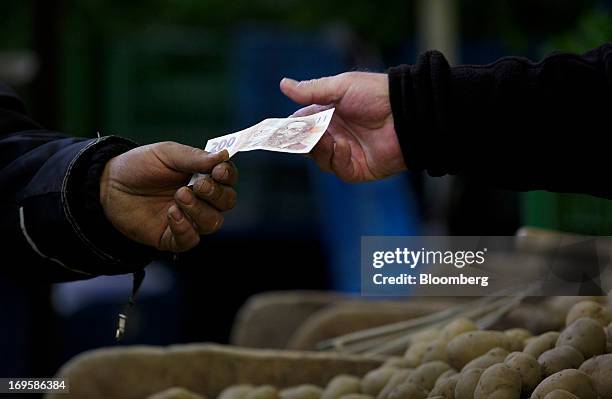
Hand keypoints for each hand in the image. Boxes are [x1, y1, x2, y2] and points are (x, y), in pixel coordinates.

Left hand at [99, 142, 237, 252]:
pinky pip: (191, 240)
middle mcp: (201, 199)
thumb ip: (194, 157)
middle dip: (216, 194)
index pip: (228, 179)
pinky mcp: (172, 237)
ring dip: (200, 210)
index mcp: (204, 175)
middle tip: (197, 185)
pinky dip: (185, 228)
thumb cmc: (140, 165)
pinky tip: (171, 214)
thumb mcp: (167, 154)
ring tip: (179, 196)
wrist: (107, 185)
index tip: (218, 171)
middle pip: (227, 202)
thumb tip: (223, 156)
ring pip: (213, 222)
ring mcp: (189, 219)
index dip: (228, 176)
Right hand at [280, 72, 405, 182]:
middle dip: (300, 140)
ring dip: (319, 147)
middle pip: (306, 144)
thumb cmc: (376, 95)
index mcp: (328, 114)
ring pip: (318, 157)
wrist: (406, 113)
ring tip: (325, 136)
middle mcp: (335, 135)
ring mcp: (345, 153)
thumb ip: (311, 90)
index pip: (300, 124)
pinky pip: (337, 168)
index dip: (288, 128)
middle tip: (297, 135)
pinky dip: (336, 157)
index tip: (275, 130)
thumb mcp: (341, 87)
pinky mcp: (357, 169)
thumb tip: (283, 84)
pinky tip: (343, 145)